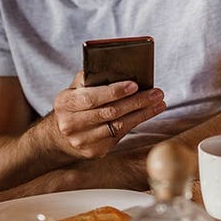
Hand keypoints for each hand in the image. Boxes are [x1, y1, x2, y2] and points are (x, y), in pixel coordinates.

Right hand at [50, 70, 165, 157]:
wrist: (61, 135)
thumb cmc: (75, 104)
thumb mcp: (75, 89)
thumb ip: (92, 79)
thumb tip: (119, 69)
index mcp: (65, 103)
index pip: (92, 97)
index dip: (114, 92)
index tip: (135, 85)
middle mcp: (71, 124)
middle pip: (110, 112)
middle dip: (136, 102)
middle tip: (157, 93)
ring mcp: (82, 140)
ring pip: (118, 126)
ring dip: (142, 114)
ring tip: (159, 103)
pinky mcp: (94, 151)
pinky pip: (119, 136)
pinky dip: (136, 123)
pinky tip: (148, 114)